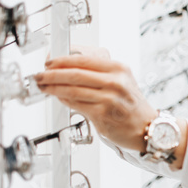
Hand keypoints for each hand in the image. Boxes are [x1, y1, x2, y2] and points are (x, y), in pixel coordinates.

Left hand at [33, 46, 157, 152]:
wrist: (147, 127)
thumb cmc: (131, 105)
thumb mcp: (121, 80)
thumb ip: (98, 73)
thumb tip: (67, 68)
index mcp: (118, 69)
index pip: (83, 60)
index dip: (61, 60)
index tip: (49, 62)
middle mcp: (115, 82)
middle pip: (74, 74)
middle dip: (52, 74)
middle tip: (40, 75)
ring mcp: (109, 99)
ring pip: (72, 90)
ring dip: (53, 88)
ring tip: (44, 87)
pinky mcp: (102, 115)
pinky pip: (76, 105)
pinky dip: (63, 100)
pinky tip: (58, 97)